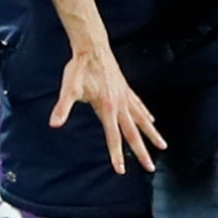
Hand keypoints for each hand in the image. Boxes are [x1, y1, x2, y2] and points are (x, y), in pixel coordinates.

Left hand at [51, 45, 164, 174]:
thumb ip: (62, 108)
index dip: (117, 154)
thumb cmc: (79, 68)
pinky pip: (140, 106)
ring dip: (152, 135)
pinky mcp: (126, 89)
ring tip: (163, 147)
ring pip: (142, 120)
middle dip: (142, 152)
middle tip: (150, 168)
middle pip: (133, 133)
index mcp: (107, 108)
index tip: (121, 170)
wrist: (92, 47)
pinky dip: (147, 115)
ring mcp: (126, 97)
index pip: (114, 136)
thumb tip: (53, 123)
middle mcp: (120, 104)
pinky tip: (152, 121)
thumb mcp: (69, 89)